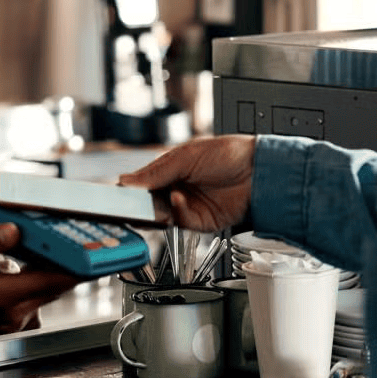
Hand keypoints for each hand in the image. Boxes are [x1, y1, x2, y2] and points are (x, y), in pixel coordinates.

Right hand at [0, 225, 81, 338]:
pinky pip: (31, 303)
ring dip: (48, 275)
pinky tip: (27, 265)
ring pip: (42, 295)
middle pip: (51, 289)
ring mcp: (5, 322)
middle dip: (65, 265)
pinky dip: (34, 285)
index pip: (50, 282)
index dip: (76, 268)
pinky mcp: (2, 322)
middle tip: (77, 240)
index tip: (96, 255)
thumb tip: (16, 231)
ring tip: (50, 250)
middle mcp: (6, 315)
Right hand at [118, 135, 256, 231]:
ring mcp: (189, 207)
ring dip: (156, 211)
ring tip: (154, 202)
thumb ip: (156, 171)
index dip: (130, 189)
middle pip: (149, 203)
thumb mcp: (186, 157)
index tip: (117, 194)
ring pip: (162, 217)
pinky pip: (181, 223)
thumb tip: (126, 181)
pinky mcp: (201, 222)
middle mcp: (177, 189)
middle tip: (128, 205)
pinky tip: (178, 199)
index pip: (142, 183)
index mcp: (171, 170)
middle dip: (139, 205)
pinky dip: (177, 213)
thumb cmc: (229, 154)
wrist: (260, 171)